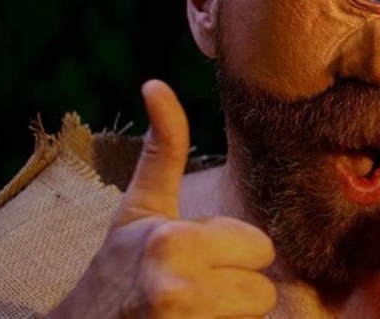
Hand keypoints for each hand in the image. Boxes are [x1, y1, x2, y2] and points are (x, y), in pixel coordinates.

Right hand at [48, 80, 276, 318]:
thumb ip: (162, 151)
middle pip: (263, 290)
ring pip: (254, 318)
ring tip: (193, 311)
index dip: (235, 253)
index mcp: (176, 243)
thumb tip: (156, 85)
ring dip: (231, 316)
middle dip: (236, 288)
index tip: (199, 256)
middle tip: (197, 287)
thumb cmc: (117, 266)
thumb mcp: (140, 208)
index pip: (261, 248)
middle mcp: (179, 289)